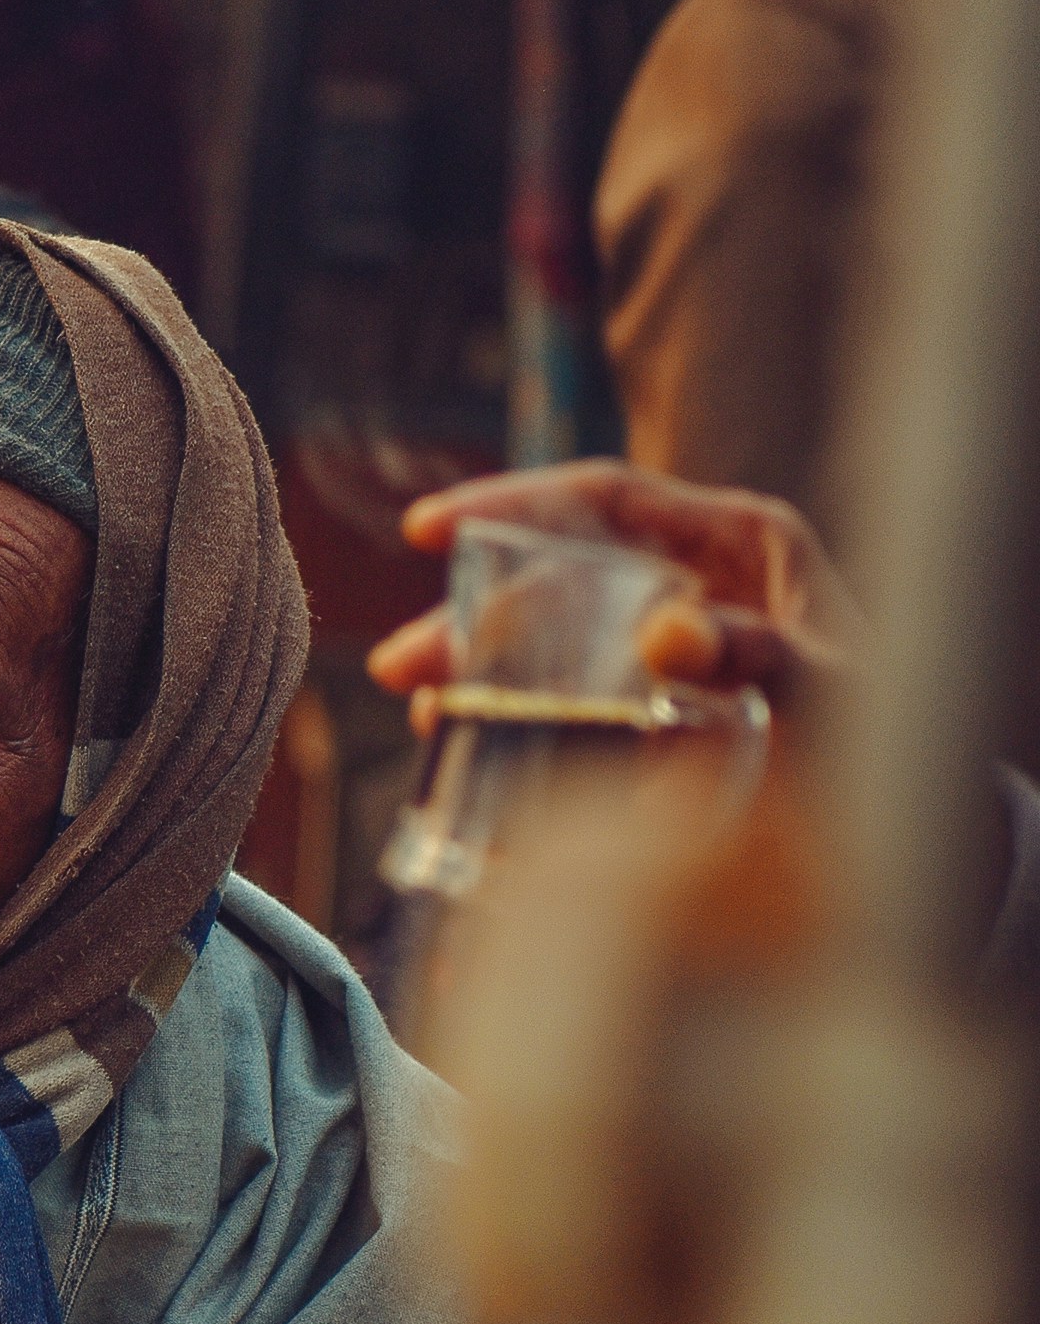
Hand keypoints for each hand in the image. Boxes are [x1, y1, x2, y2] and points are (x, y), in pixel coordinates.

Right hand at [365, 462, 857, 723]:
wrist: (922, 825)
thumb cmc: (890, 738)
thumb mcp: (833, 688)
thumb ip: (759, 654)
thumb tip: (664, 635)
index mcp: (739, 541)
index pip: (603, 498)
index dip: (509, 504)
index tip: (428, 531)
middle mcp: (695, 580)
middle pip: (558, 574)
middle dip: (472, 616)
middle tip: (402, 667)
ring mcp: (671, 645)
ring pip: (552, 638)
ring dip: (481, 672)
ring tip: (424, 715)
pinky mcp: (656, 707)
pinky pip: (571, 698)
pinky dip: (518, 718)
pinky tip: (471, 746)